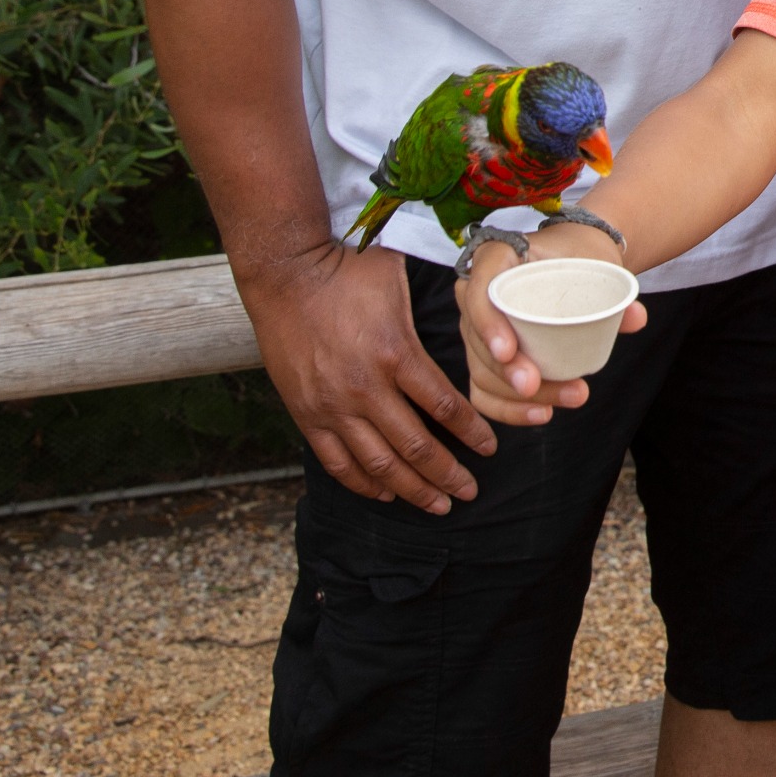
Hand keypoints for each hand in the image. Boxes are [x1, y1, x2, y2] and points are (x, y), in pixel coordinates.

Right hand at [239, 240, 495, 513]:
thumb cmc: (348, 271)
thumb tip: (477, 312)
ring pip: (378, 463)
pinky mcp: (305, 413)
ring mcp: (333, 405)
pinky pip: (337, 461)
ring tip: (437, 504)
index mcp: (397, 353)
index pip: (446, 407)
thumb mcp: (402, 282)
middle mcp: (366, 387)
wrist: (285, 273)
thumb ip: (434, 307)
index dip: (472, 433)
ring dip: (412, 489)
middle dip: (448, 474)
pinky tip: (385, 493)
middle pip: (416, 446)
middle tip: (470, 492)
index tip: (490, 450)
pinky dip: (363, 482)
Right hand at [456, 226, 646, 425]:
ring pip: (483, 370)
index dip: (487, 322)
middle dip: (505, 371)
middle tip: (534, 386)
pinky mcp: (484, 357)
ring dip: (518, 396)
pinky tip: (542, 414)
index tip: (508, 351)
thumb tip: (636, 317)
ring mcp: (477, 328)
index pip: (478, 290)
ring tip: (567, 398)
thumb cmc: (580, 257)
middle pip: (478, 339)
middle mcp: (475, 292)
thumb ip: (616, 291)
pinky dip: (509, 409)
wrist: (576, 263)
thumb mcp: (597, 262)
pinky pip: (484, 390)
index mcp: (496, 258)